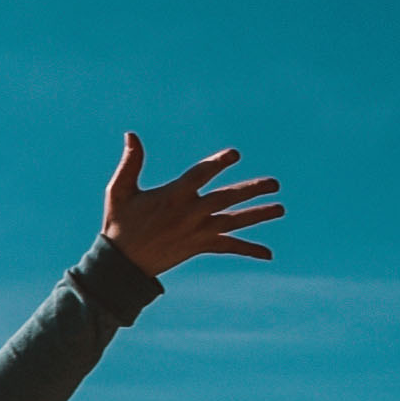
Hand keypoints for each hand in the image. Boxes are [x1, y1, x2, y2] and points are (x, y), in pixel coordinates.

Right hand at [97, 132, 284, 274]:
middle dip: (251, 190)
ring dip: (258, 215)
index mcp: (173, 197)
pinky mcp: (199, 246)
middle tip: (275, 183)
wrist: (122, 265)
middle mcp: (190, 214)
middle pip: (227, 199)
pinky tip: (268, 253)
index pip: (200, 176)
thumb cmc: (119, 224)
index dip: (218, 164)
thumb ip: (130, 163)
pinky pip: (228, 247)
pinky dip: (249, 249)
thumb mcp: (119, 192)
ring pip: (234, 222)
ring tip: (281, 209)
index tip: (234, 154)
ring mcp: (197, 232)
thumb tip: (131, 135)